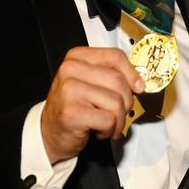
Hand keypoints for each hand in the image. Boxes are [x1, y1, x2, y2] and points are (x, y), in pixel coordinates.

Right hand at [41, 47, 144, 163]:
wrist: (49, 133)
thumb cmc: (74, 106)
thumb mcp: (90, 82)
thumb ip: (112, 75)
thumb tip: (139, 82)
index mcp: (77, 57)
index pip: (115, 56)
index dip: (132, 73)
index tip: (138, 86)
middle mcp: (70, 70)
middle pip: (118, 81)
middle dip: (126, 101)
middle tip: (117, 111)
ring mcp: (69, 91)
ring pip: (116, 102)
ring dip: (118, 119)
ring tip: (107, 122)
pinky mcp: (72, 113)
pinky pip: (109, 120)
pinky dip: (110, 130)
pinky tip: (99, 130)